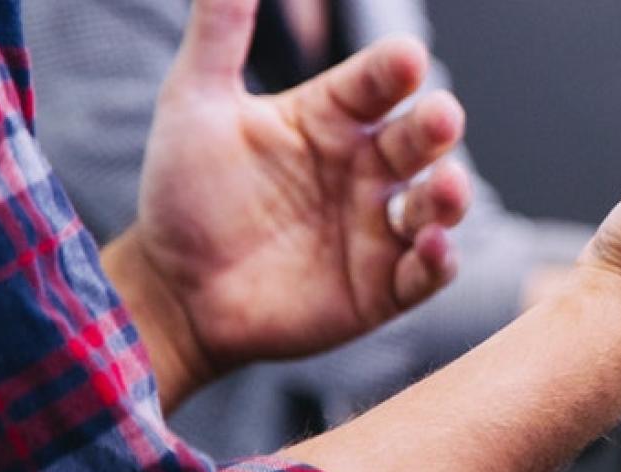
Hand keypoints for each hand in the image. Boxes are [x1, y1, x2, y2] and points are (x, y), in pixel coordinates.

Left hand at [104, 0, 469, 405]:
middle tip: (440, 117)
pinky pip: (425, 271)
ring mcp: (378, 228)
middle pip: (420, 138)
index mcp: (332, 118)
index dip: (394, 70)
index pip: (378, 83)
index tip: (405, 59)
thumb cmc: (184, 194)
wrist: (171, 291)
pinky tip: (429, 245)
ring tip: (444, 187)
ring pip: (436, 203)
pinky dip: (437, 259)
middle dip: (436, 127)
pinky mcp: (382, 287)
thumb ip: (219, 32)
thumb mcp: (194, 104)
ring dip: (449, 194)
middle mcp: (366, 168)